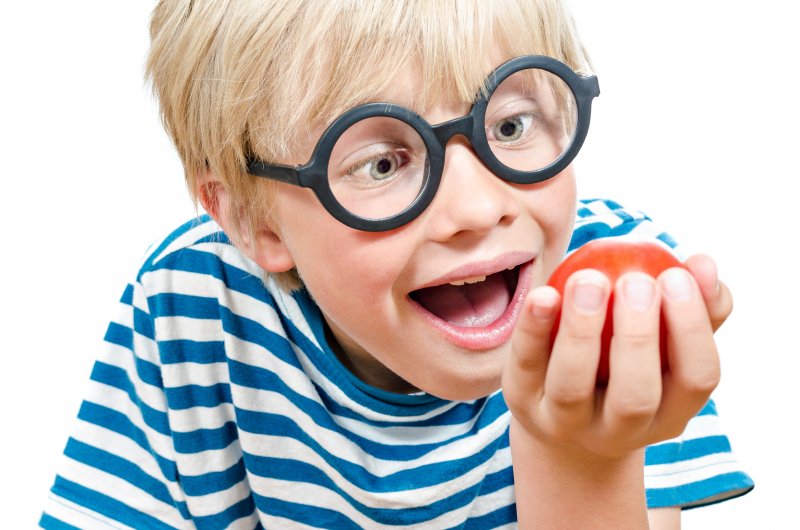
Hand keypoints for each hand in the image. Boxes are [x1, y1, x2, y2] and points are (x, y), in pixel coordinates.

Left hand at [502, 253, 730, 459]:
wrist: (562, 412)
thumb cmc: (627, 363)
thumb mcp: (665, 343)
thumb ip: (693, 306)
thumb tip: (704, 262)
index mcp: (670, 412)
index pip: (696, 380)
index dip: (691, 330)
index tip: (676, 276)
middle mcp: (619, 430)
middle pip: (635, 396)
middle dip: (638, 336)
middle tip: (636, 281)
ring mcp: (566, 422)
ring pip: (573, 388)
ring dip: (582, 332)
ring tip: (588, 280)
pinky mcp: (523, 402)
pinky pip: (527, 365)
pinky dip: (533, 329)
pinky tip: (544, 294)